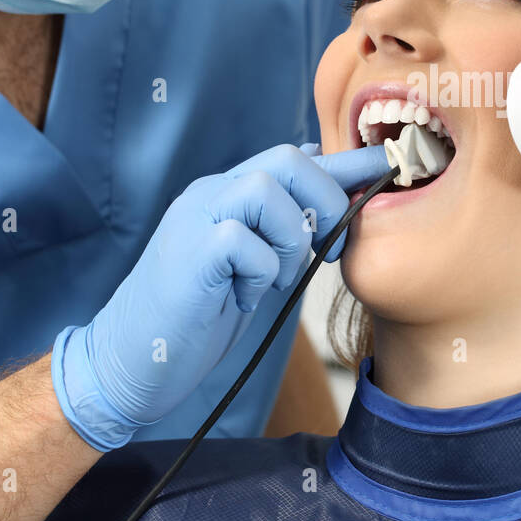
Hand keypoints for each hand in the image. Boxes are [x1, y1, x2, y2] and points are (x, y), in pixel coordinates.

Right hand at [51, 144, 348, 450]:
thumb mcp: (251, 265)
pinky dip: (260, 275)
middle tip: (330, 248)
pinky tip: (241, 299)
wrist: (130, 361)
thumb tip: (323, 177)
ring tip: (274, 280)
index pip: (296, 160)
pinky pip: (247, 242)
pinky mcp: (188, 253)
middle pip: (287, 159)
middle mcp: (210, 194)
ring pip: (268, 190)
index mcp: (228, 194)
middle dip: (326, 200)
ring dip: (291, 240)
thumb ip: (282, 226)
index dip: (348, 162)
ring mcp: (195, 219)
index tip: (390, 166)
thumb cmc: (194, 316)